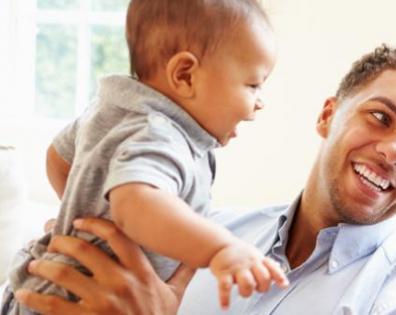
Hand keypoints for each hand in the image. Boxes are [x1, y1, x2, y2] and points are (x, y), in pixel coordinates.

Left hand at [15, 217, 194, 314]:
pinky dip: (34, 297)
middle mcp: (121, 283)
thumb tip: (197, 256)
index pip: (118, 237)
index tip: (78, 221)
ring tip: (35, 264)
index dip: (95, 224)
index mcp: (141, 273)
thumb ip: (182, 274)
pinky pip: (53, 305)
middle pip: (85, 250)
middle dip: (62, 241)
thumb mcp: (175, 296)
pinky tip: (25, 292)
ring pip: (65, 273)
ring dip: (44, 266)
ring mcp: (103, 302)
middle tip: (50, 240)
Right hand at [209, 241, 288, 308]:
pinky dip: (225, 299)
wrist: (219, 246)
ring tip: (243, 293)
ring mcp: (237, 268)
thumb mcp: (255, 256)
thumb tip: (281, 270)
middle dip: (263, 287)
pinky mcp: (223, 273)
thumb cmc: (240, 254)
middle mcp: (249, 263)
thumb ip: (266, 265)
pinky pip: (225, 287)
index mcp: (258, 260)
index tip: (284, 285)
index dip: (279, 276)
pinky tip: (225, 306)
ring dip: (247, 292)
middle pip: (263, 277)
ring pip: (247, 283)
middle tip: (257, 288)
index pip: (272, 267)